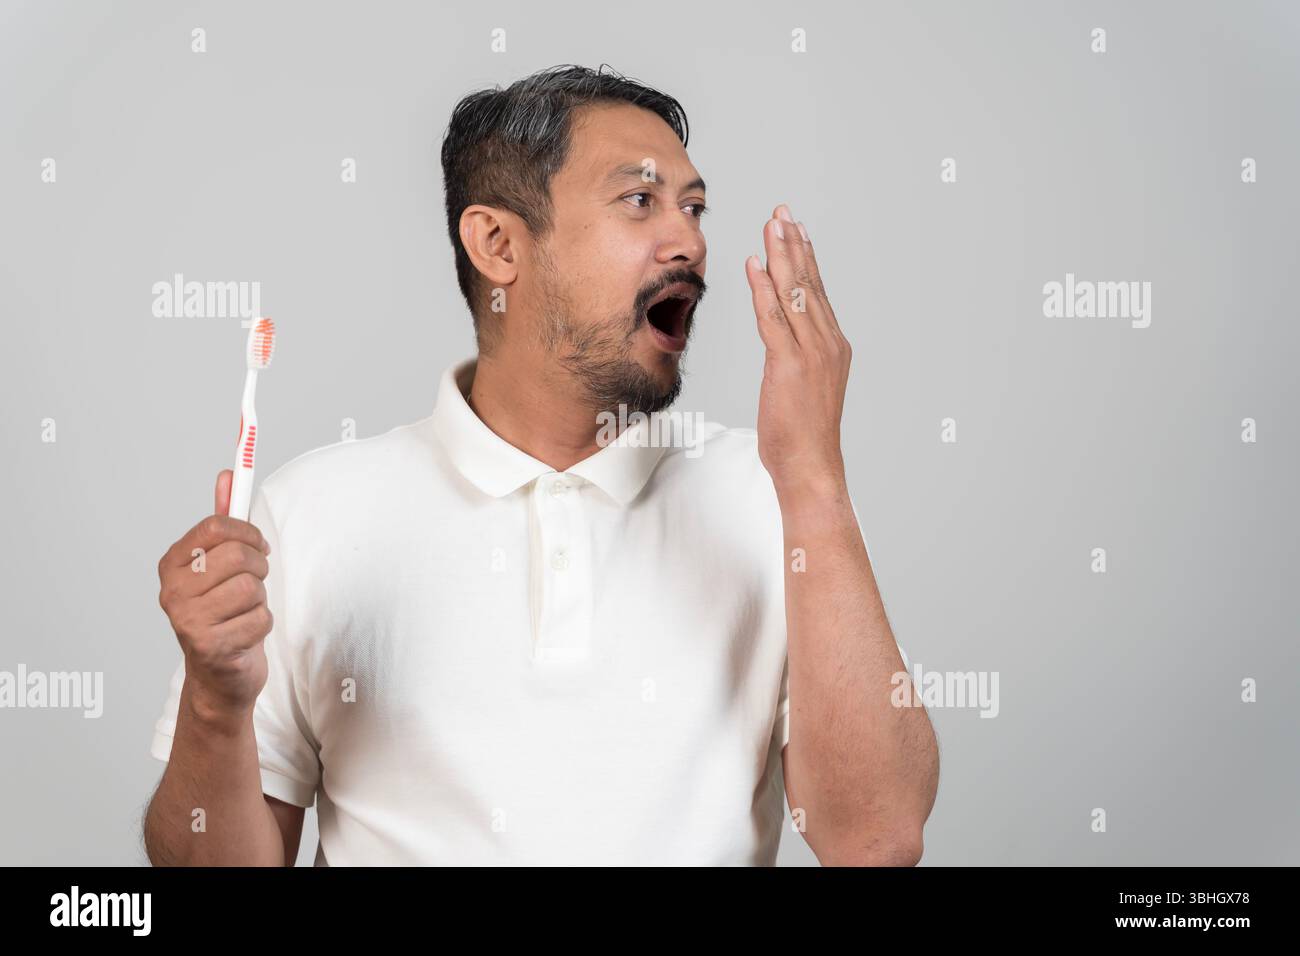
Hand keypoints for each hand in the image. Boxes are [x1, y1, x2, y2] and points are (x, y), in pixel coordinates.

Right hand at [156, 469, 272, 718]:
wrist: (219, 676)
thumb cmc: (223, 612)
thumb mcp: (221, 564)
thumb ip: (224, 521)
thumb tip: (229, 474)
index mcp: (172, 565)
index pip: (215, 527)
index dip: (247, 532)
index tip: (258, 543)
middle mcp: (172, 591)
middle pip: (238, 556)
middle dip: (259, 566)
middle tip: (255, 581)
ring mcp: (187, 621)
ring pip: (251, 587)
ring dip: (260, 600)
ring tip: (245, 611)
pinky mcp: (210, 646)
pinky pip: (260, 618)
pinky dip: (262, 625)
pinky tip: (245, 634)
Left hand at [744, 203, 850, 499]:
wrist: (811, 466)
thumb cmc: (803, 436)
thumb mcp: (802, 389)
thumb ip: (796, 359)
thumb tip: (783, 344)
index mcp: (833, 346)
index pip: (818, 291)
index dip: (806, 257)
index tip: (796, 229)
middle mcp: (827, 343)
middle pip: (809, 282)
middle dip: (794, 244)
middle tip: (783, 212)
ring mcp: (811, 353)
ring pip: (795, 293)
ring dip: (782, 254)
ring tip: (773, 224)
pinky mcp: (789, 365)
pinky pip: (774, 318)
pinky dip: (764, 288)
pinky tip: (756, 264)